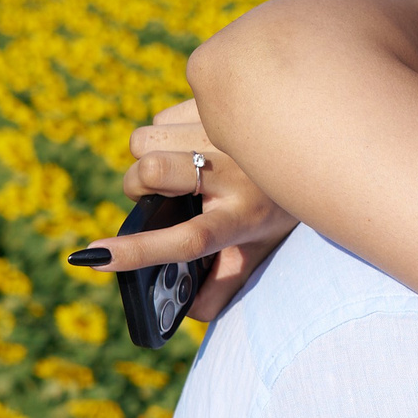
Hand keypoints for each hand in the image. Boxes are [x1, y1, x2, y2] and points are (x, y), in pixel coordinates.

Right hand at [77, 101, 296, 319]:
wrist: (325, 141)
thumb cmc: (283, 202)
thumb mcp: (263, 246)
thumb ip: (225, 282)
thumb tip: (191, 314)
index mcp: (243, 218)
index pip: (187, 241)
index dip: (136, 252)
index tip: (93, 257)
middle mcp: (234, 173)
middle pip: (150, 172)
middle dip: (136, 185)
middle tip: (154, 194)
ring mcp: (224, 132)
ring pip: (145, 141)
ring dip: (149, 156)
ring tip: (178, 165)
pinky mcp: (217, 102)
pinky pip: (161, 118)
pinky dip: (167, 132)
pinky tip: (196, 139)